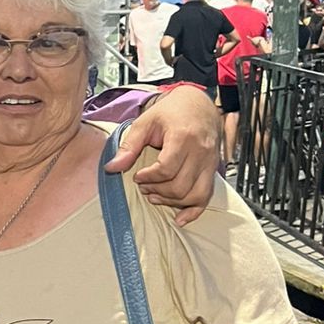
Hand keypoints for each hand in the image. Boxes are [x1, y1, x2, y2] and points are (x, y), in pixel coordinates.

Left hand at [104, 85, 220, 225]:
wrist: (198, 104)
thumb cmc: (170, 112)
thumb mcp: (145, 122)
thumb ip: (129, 146)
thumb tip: (111, 168)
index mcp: (183, 137)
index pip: (167, 169)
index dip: (148, 177)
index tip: (137, 175)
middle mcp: (201, 152)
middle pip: (180, 186)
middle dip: (157, 191)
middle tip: (143, 186)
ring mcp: (210, 162)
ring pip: (194, 195)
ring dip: (171, 201)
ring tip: (154, 196)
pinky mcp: (213, 170)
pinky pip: (207, 196)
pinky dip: (194, 211)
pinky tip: (180, 219)